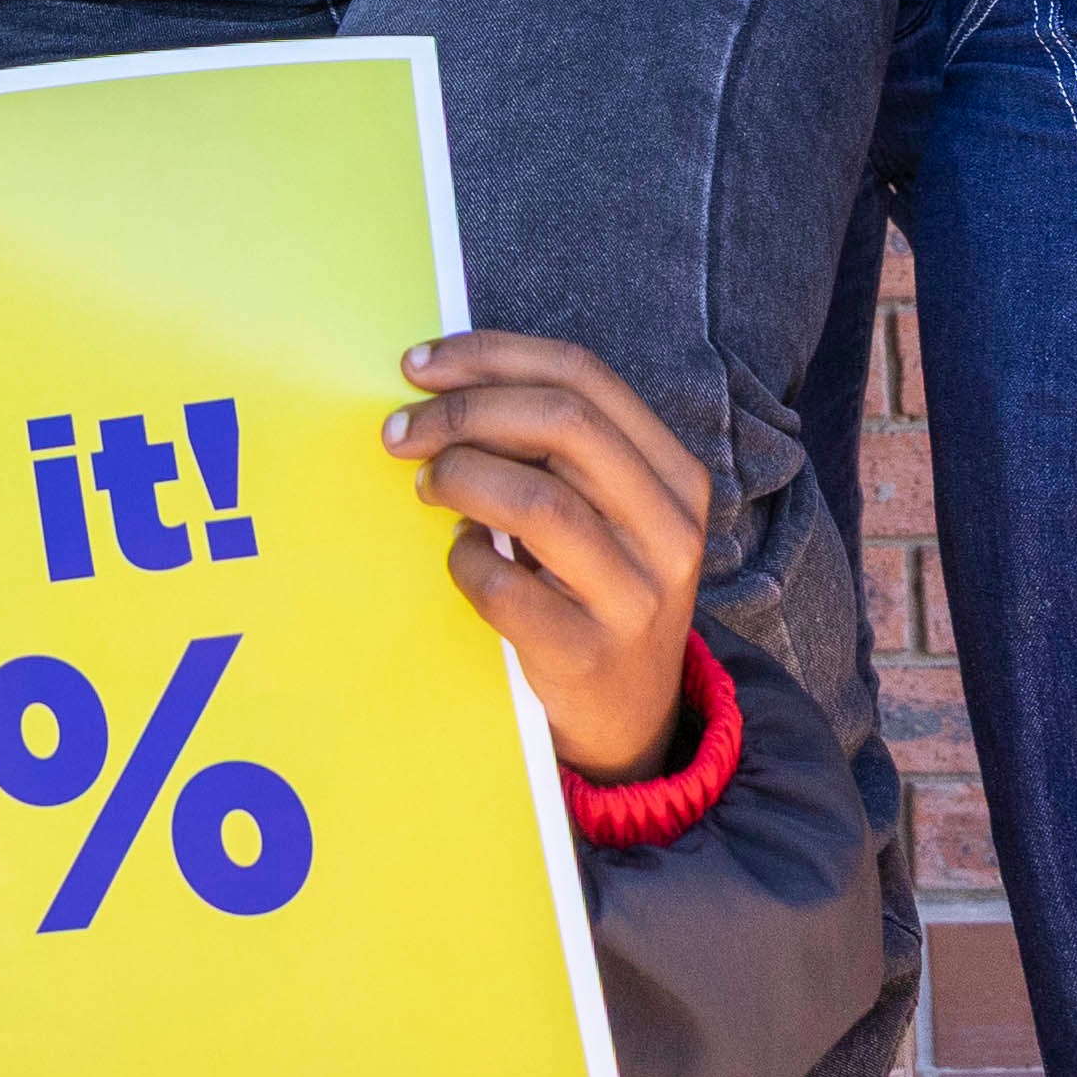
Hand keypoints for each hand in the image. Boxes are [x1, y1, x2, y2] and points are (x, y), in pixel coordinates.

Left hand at [387, 331, 710, 783]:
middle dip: (464, 411)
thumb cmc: (597, 588)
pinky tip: (461, 556)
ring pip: (538, 501)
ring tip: (426, 485)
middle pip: (563, 424)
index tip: (419, 365)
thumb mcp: (608, 512)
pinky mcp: (586, 653)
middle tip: (400, 430)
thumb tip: (444, 384)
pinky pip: (504, 586)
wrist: (630, 719)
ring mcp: (635, 596)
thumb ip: (556, 450)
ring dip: (459, 477)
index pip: (585, 378)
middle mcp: (669, 530)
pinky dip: (464, 559)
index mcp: (676, 476)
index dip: (493, 356)